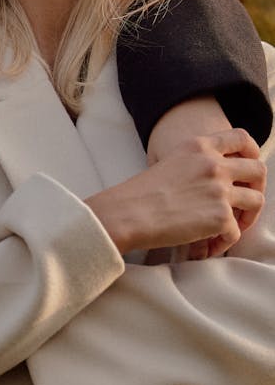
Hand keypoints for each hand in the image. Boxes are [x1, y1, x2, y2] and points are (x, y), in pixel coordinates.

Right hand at [146, 97, 263, 256]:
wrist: (126, 214)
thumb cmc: (138, 194)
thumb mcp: (169, 162)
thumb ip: (196, 164)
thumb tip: (213, 182)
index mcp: (199, 146)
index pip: (242, 138)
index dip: (252, 153)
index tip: (247, 169)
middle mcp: (214, 164)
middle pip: (258, 170)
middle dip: (257, 187)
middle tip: (244, 204)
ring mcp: (220, 190)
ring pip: (256, 201)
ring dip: (247, 217)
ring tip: (230, 229)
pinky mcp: (220, 217)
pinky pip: (236, 232)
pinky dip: (224, 242)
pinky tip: (208, 247)